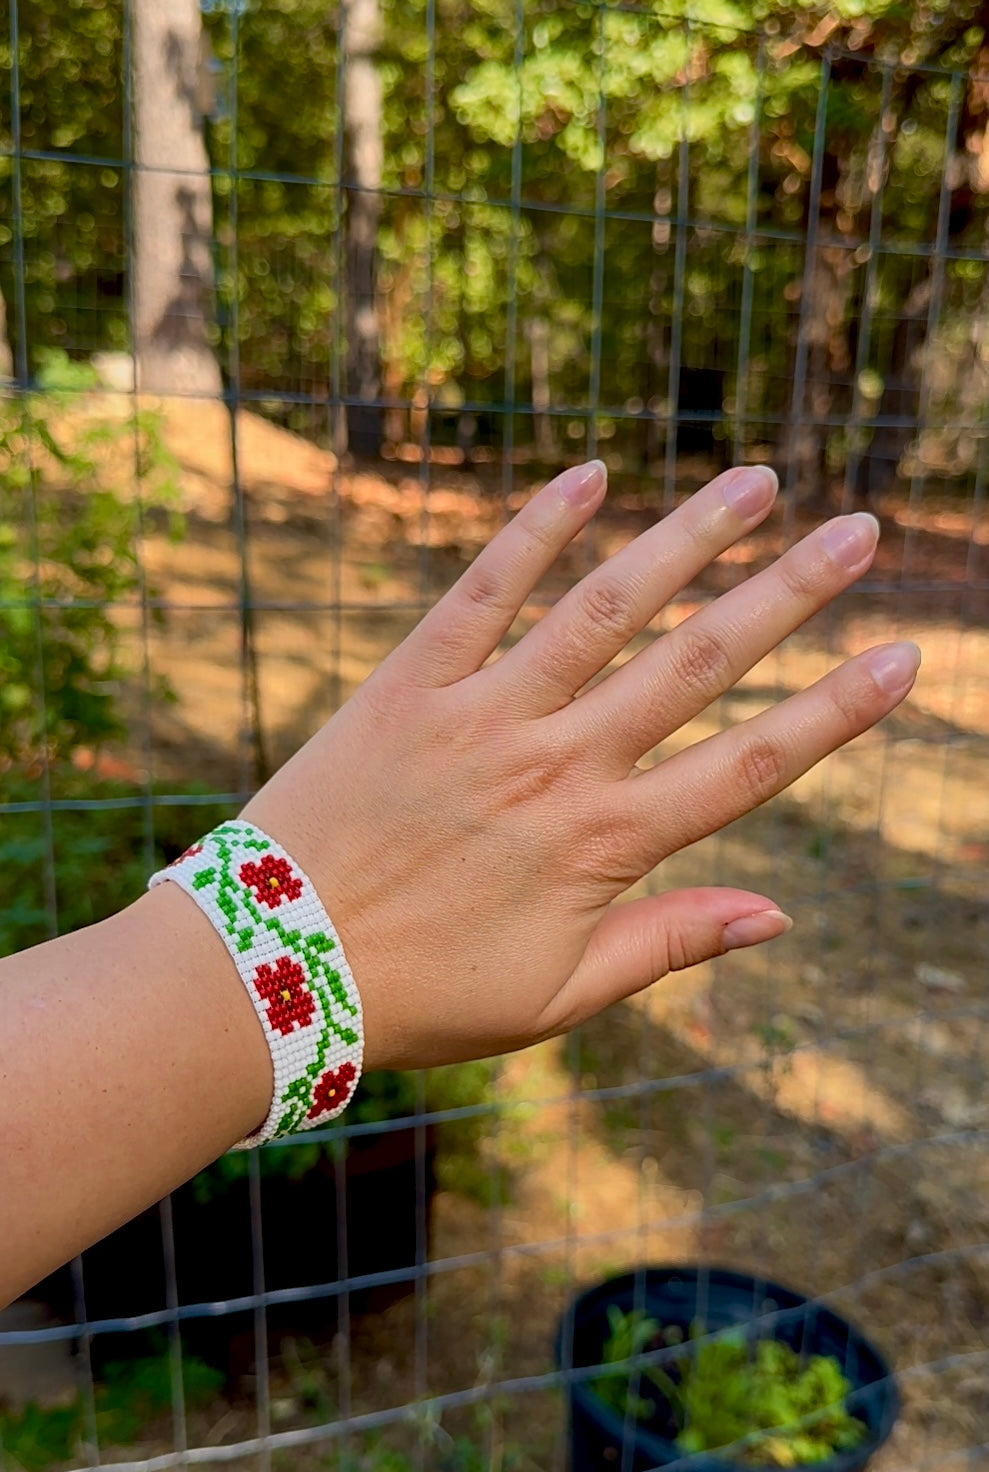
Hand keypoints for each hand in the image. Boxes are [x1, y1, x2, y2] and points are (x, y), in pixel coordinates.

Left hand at [243, 463, 917, 1068]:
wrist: (267, 969)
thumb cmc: (419, 996)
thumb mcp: (554, 996)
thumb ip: (666, 944)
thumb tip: (776, 914)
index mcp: (601, 848)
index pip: (745, 768)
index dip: (832, 713)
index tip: (903, 659)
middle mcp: (555, 767)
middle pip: (695, 666)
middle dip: (788, 596)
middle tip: (858, 533)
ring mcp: (482, 715)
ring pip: (603, 609)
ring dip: (685, 539)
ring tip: (755, 482)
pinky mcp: (408, 684)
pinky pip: (480, 591)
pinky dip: (533, 530)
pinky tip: (588, 475)